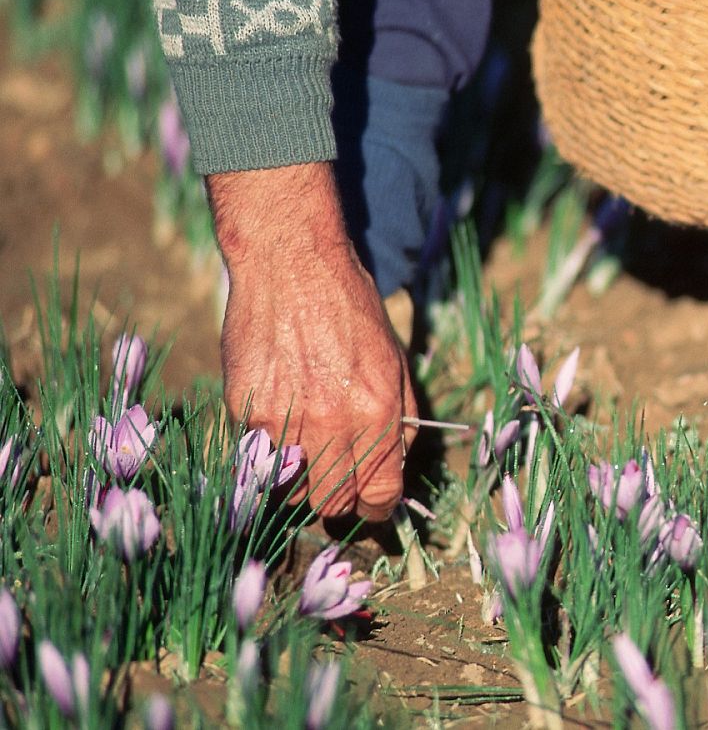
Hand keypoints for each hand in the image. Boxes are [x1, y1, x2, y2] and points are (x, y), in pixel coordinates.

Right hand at [210, 163, 414, 520]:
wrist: (291, 263)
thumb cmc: (350, 308)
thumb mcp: (394, 360)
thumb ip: (398, 419)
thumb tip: (395, 467)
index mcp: (376, 411)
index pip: (379, 493)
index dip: (378, 506)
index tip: (373, 503)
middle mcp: (331, 422)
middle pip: (332, 501)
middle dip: (339, 499)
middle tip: (338, 479)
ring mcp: (283, 418)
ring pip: (290, 487)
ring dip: (301, 477)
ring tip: (308, 445)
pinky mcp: (246, 409)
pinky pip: (259, 453)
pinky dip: (270, 447)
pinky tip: (281, 412)